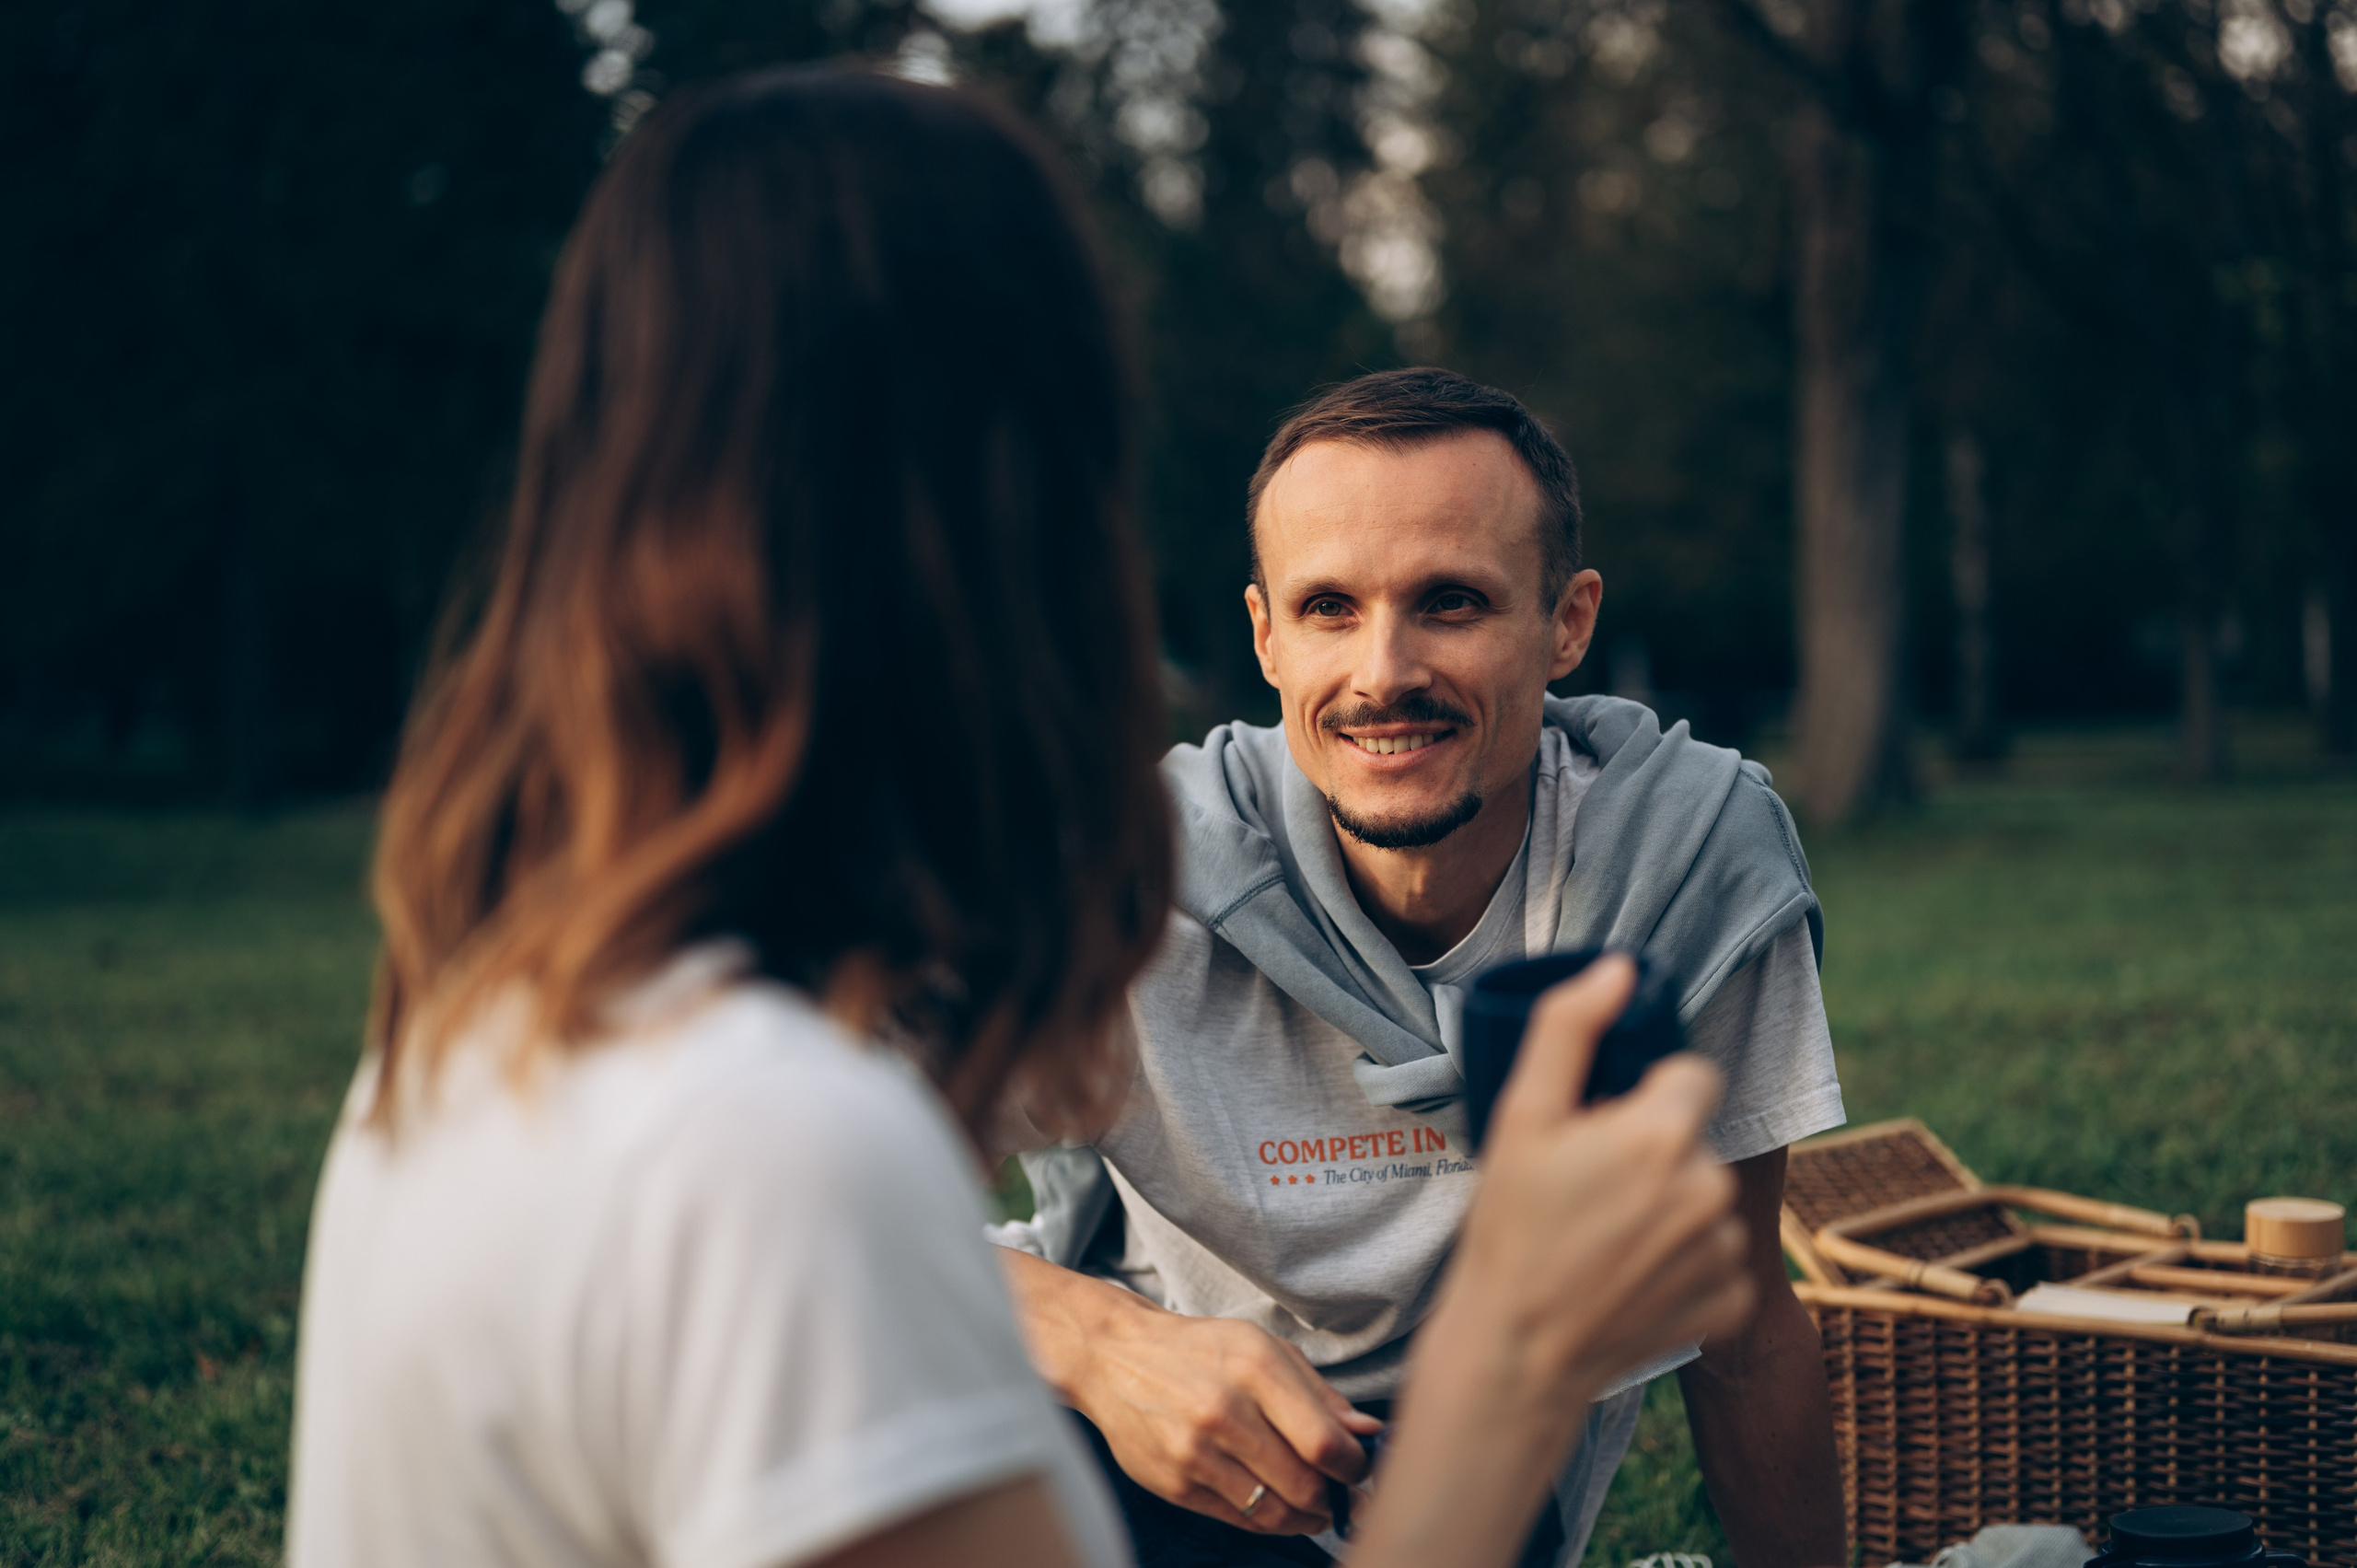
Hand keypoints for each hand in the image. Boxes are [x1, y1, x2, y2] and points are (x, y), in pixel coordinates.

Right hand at [1071, 1301, 1382, 1533]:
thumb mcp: (1263, 1348)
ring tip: (1315, 1507)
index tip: (1360, 1469)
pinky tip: (1278, 1506)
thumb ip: (1319, 1393)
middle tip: (1343, 1494)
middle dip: (1334, 1496)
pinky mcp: (1173, 1484)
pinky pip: (1239, 1518)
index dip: (1355, 1467)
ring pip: (1274, 1510)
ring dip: (1306, 1516)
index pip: (1323, 1442)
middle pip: (1303, 1483)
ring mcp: (1194, 1453)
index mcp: (1254, 1368)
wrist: (1115, 1357)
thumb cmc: (1200, 1350)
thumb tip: (1368, 1433)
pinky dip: (1268, 1520)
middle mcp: (1222, 1411)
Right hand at [1350, 956, 1753, 1567]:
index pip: (1691, 1075)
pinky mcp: (1732, 1301)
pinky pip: (1718, 1257)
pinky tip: (1633, 1277)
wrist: (1519, 1350)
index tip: (1601, 1129)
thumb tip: (1620, 968)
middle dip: (1654, 1152)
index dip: (1643, 1096)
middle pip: (1694, 1139)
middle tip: (1591, 1188)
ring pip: (1707, 1197)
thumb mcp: (1521, 1117)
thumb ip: (1569, 1029)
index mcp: (1666, 1133)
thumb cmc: (1511, 1228)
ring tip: (1607, 1237)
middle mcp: (1712, 1188)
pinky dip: (1685, 1263)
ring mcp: (1728, 1249)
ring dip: (1671, 1207)